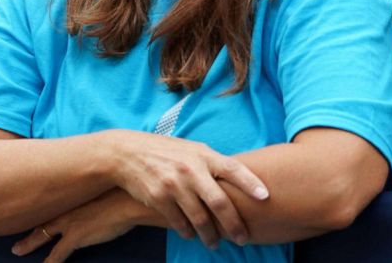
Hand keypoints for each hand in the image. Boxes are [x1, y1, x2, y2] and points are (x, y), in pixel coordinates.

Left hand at [12, 189, 140, 261]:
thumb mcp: (101, 188)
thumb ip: (91, 192)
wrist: (126, 201)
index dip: (36, 208)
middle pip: (38, 217)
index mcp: (68, 195)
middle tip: (14, 231)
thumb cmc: (121, 193)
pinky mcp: (75, 237)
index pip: (46, 202)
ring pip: (40, 235)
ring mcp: (67, 222)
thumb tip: (93, 194)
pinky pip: (57, 254)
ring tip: (17, 251)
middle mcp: (64, 207)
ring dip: (28, 244)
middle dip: (25, 227)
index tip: (26, 209)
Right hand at [106, 129, 268, 247]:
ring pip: (200, 219)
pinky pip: (179, 223)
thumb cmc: (164, 151)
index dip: (250, 182)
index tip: (266, 197)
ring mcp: (173, 184)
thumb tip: (243, 179)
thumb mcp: (189, 149)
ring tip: (214, 242)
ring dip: (210, 235)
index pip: (232, 168)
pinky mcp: (158, 197)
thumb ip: (212, 162)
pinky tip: (191, 234)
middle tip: (243, 238)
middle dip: (234, 225)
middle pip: (219, 203)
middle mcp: (189, 168)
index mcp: (201, 154)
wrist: (125, 153)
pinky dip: (188, 232)